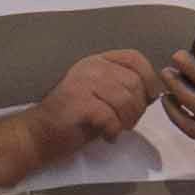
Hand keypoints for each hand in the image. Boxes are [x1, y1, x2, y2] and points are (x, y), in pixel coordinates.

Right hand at [32, 46, 159, 156]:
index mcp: (97, 61)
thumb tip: (154, 92)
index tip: (149, 97)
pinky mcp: (79, 102)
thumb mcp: (102, 94)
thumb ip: (124, 87)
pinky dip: (113, 131)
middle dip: (137, 108)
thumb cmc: (74, 118)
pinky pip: (111, 117)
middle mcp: (90, 67)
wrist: (39, 134)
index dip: (149, 78)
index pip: (134, 58)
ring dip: (127, 120)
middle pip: (133, 83)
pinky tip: (106, 136)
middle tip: (126, 123)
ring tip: (116, 129)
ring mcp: (83, 83)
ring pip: (125, 100)